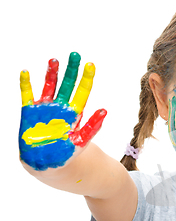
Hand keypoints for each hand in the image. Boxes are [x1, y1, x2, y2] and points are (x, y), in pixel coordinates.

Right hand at [19, 52, 106, 170]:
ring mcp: (45, 108)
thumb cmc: (66, 155)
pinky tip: (26, 72)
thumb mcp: (81, 141)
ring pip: (49, 86)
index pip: (82, 92)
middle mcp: (61, 107)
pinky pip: (27, 95)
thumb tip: (105, 111)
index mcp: (74, 113)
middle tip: (76, 54)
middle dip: (72, 70)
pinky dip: (26, 84)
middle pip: (67, 84)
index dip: (86, 79)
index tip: (91, 65)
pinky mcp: (29, 112)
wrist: (47, 165)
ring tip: (54, 59)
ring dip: (51, 73)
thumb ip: (92, 127)